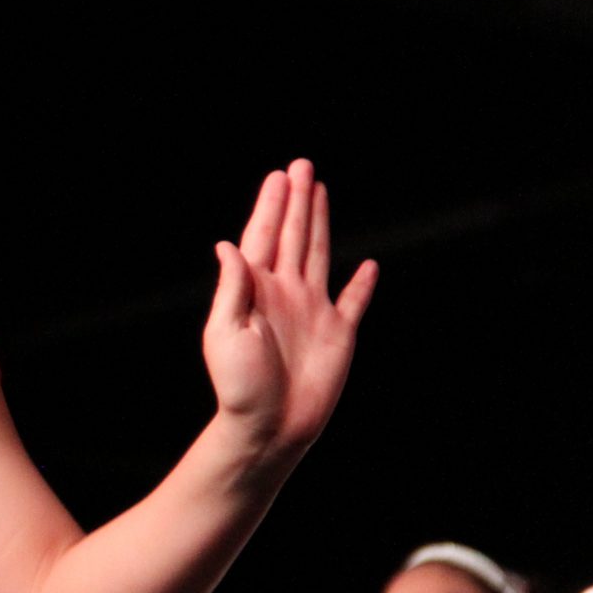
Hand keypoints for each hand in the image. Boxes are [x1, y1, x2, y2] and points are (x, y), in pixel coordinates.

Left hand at [203, 159, 378, 458]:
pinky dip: (362, 284)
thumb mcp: (226, 333)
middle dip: (297, 201)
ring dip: (319, 223)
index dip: (272, 206)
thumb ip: (233, 288)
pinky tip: (366, 266)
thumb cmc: (240, 385)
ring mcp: (312, 311)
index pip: (264, 237)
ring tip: (320, 193)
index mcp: (255, 291)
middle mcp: (285, 294)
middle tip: (301, 166)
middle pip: (292, 235)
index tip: (279, 176)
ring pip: (318, 254)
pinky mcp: (338, 333)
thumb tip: (228, 245)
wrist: (268, 427)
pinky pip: (354, 302)